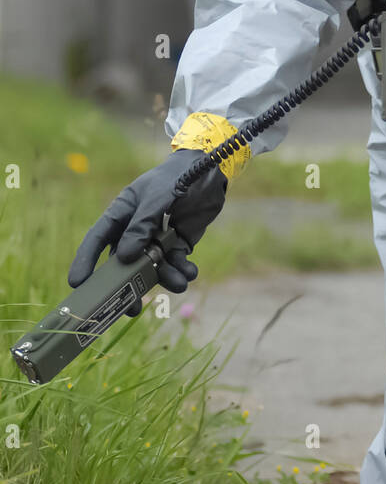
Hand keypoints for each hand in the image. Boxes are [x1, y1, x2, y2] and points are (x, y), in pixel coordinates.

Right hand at [68, 149, 227, 308]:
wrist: (210, 173)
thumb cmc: (176, 178)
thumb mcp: (157, 197)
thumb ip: (142, 225)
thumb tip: (124, 257)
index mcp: (121, 214)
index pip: (97, 240)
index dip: (85, 262)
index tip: (76, 284)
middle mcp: (135, 230)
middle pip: (123, 264)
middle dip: (126, 286)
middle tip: (128, 309)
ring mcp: (156, 239)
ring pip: (152, 268)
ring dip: (164, 279)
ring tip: (178, 284)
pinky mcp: (177, 244)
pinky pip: (175, 264)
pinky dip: (183, 271)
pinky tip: (190, 273)